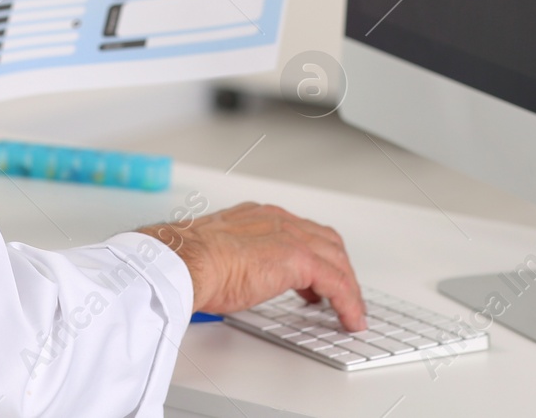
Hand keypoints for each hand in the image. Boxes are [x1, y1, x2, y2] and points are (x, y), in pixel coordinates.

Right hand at [135, 202, 366, 332]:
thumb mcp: (217, 255)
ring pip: (337, 260)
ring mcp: (290, 236)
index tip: (317, 279)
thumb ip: (235, 260)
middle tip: (342, 295)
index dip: (315, 255)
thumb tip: (233, 279)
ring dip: (348, 287)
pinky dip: (349, 302)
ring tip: (350, 311)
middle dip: (338, 268)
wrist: (184, 262)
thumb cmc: (189, 261)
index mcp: (257, 217)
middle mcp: (277, 220)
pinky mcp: (299, 259)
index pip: (300, 232)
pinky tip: (350, 319)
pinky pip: (338, 283)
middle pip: (326, 241)